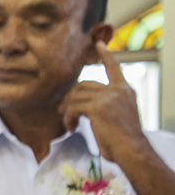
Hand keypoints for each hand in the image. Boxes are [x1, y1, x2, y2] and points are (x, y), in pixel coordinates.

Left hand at [60, 42, 152, 166]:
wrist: (131, 150)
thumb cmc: (123, 142)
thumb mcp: (117, 118)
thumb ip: (104, 106)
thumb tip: (79, 106)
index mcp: (125, 91)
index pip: (114, 68)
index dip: (105, 55)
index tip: (98, 43)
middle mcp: (118, 90)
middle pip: (84, 85)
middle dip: (70, 97)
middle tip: (63, 111)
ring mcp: (109, 97)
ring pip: (75, 97)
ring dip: (67, 111)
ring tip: (69, 124)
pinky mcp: (98, 107)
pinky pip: (73, 108)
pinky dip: (68, 118)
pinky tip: (72, 128)